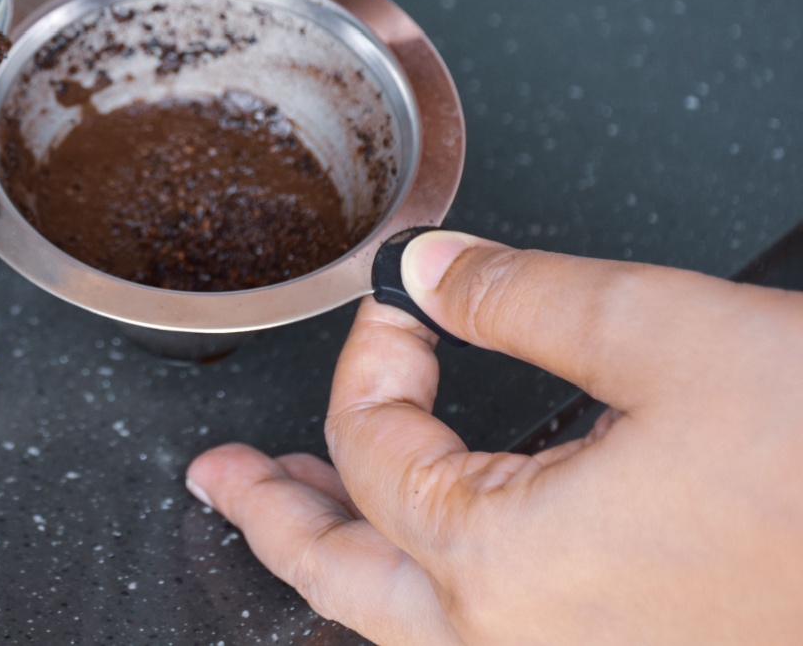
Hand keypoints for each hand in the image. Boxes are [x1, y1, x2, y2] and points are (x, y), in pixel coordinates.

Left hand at [186, 231, 802, 643]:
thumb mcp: (662, 334)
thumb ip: (515, 294)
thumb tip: (430, 269)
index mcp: (502, 567)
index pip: (371, 450)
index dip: (369, 359)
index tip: (397, 306)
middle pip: (343, 581)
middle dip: (270, 517)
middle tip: (216, 479)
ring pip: (405, 623)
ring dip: (340, 557)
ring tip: (284, 508)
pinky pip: (481, 636)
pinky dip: (426, 586)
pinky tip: (424, 546)